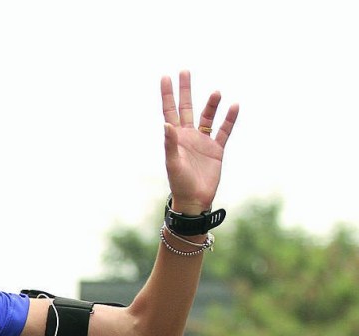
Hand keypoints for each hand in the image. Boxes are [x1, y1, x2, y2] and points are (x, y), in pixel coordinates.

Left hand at [161, 70, 238, 214]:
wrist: (194, 200)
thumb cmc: (179, 183)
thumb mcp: (173, 163)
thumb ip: (170, 143)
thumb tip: (166, 123)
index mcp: (175, 138)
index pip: (170, 111)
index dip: (167, 95)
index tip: (165, 77)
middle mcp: (189, 136)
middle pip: (187, 108)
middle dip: (185, 90)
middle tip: (185, 71)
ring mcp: (203, 141)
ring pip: (208, 117)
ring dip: (212, 104)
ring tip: (216, 92)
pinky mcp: (216, 149)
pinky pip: (224, 131)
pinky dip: (229, 119)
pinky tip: (234, 106)